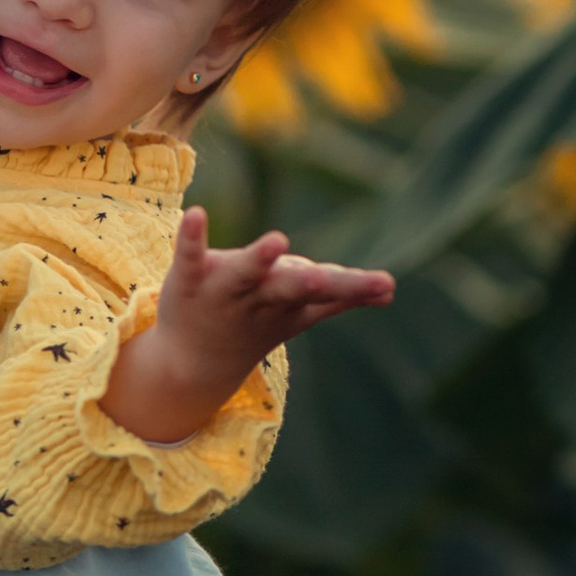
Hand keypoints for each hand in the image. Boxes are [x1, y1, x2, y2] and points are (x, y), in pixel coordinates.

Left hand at [100, 207, 394, 445]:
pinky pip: (189, 256)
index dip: (354, 289)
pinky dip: (192, 237)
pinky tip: (195, 213)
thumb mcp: (298, 313)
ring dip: (259, 259)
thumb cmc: (254, 325)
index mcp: (289, 302)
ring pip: (244, 274)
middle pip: (288, 288)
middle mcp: (259, 297)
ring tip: (278, 241)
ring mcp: (222, 290)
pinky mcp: (186, 279)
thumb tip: (390, 289)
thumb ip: (340, 297)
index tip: (386, 286)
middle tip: (325, 279)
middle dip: (308, 283)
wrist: (192, 361)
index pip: (326, 294)